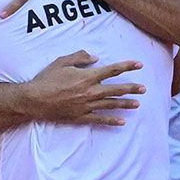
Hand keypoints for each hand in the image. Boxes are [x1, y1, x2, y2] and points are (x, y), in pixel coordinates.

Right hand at [24, 50, 144, 125]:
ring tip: (137, 104)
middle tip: (144, 88)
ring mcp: (86, 106)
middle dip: (131, 88)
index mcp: (87, 76)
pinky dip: (111, 120)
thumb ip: (80, 57)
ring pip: (111, 104)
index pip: (112, 70)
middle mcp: (90, 91)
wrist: (34, 100)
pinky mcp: (81, 117)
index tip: (139, 64)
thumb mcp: (62, 62)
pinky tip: (122, 121)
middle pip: (116, 89)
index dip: (127, 66)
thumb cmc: (46, 79)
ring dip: (125, 104)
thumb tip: (95, 58)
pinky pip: (99, 119)